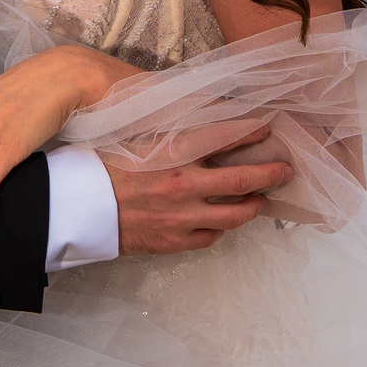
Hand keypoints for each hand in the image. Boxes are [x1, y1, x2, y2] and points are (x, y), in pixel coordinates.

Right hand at [107, 124, 291, 254]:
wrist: (81, 208)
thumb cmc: (104, 167)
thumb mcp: (137, 139)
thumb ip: (173, 136)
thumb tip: (201, 125)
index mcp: (175, 153)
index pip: (226, 137)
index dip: (251, 131)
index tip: (266, 128)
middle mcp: (185, 185)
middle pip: (243, 179)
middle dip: (270, 173)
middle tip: (285, 170)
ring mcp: (183, 217)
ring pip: (235, 214)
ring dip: (254, 205)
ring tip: (261, 199)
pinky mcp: (176, 241)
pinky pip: (212, 236)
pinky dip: (223, 226)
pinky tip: (225, 219)